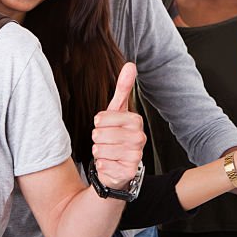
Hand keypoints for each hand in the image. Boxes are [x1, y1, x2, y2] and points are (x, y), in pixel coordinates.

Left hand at [91, 62, 145, 188]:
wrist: (119, 166)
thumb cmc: (116, 136)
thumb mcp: (117, 111)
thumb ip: (123, 88)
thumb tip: (130, 65)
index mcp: (136, 120)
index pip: (101, 118)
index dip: (98, 123)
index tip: (105, 126)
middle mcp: (139, 138)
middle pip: (99, 135)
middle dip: (97, 139)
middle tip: (106, 141)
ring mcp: (136, 156)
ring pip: (99, 150)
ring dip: (98, 153)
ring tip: (108, 153)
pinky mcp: (129, 171)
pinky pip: (103, 165)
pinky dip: (102, 166)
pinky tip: (110, 164)